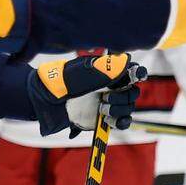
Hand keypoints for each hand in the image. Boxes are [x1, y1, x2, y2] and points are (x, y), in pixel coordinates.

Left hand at [28, 53, 147, 136]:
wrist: (48, 102)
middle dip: (123, 96)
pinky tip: (108, 120)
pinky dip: (120, 122)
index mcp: (109, 72)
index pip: (133, 70)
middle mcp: (113, 87)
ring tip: (101, 110)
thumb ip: (104, 68)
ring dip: (119, 109)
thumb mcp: (81, 71)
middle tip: (105, 98)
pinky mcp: (106, 119)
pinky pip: (124, 122)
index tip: (136, 75)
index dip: (138, 73)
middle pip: (133, 92)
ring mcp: (110, 103)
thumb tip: (126, 62)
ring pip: (129, 108)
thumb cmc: (62, 82)